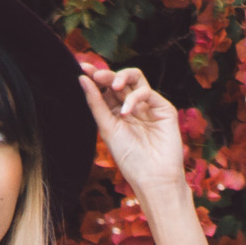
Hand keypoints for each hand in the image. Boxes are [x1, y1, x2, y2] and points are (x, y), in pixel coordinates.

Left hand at [78, 63, 186, 201]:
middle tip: (97, 74)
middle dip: (107, 75)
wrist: (153, 177)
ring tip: (114, 87)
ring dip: (123, 77)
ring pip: (136, 79)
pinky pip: (148, 93)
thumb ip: (96, 104)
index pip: (106, 89)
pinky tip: (127, 112)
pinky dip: (135, 98)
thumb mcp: (107, 129)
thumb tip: (82, 79)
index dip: (95, 77)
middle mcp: (132, 107)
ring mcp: (149, 106)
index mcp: (116, 113)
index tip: (82, 66)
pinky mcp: (164, 108)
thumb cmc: (129, 159)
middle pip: (120, 81)